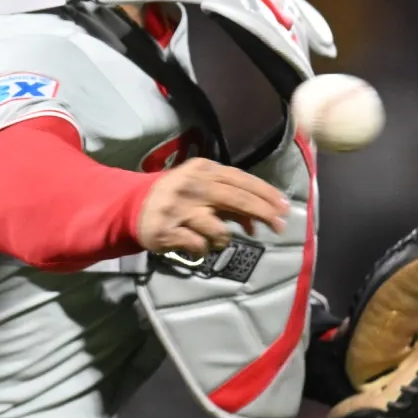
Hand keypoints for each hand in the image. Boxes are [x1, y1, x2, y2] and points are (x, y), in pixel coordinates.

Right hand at [135, 158, 288, 257]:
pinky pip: (199, 245)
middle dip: (262, 213)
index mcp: (203, 169)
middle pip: (237, 199)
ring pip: (219, 229)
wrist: (133, 205)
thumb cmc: (178, 196)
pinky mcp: (167, 231)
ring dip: (224, 238)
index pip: (242, 179)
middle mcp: (192, 186)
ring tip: (216, 239)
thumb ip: (231, 202)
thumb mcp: (203, 190)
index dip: (266, 194)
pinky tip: (196, 245)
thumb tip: (258, 222)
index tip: (284, 207)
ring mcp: (179, 209)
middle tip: (279, 227)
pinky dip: (203, 248)